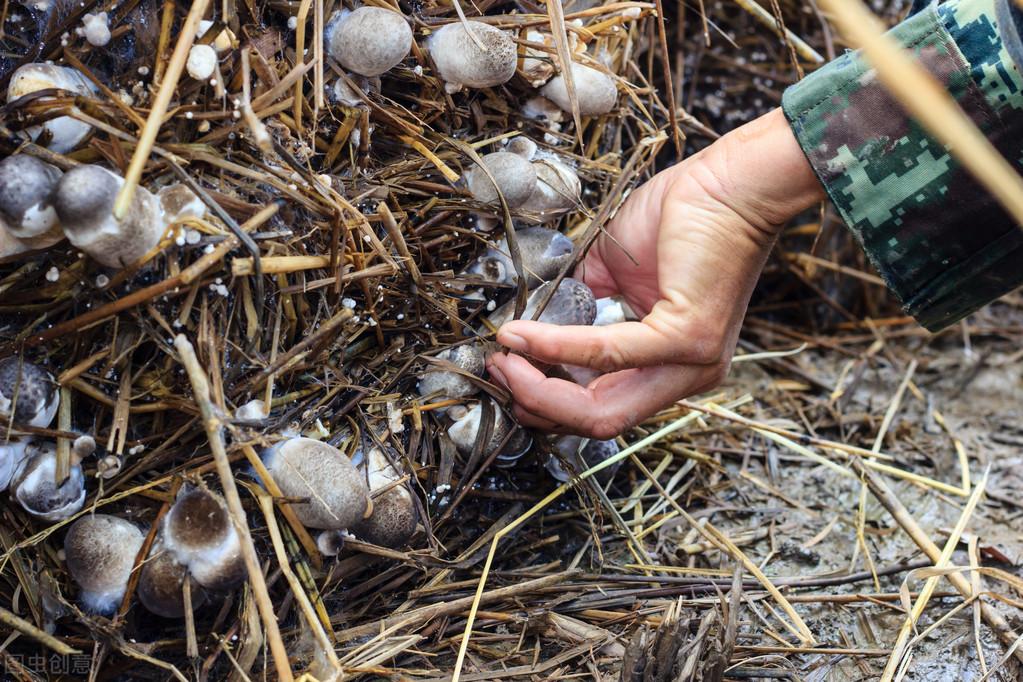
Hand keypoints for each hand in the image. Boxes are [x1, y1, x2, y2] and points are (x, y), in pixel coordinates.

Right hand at [486, 109, 824, 437]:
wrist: (734, 182)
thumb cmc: (683, 220)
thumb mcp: (614, 274)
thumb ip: (578, 309)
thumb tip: (531, 328)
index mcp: (670, 367)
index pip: (600, 409)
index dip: (546, 401)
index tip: (508, 369)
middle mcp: (684, 377)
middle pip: (597, 424)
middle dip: (536, 405)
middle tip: (500, 371)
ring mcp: (690, 363)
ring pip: (601, 409)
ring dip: (540, 387)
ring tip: (505, 358)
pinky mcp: (687, 336)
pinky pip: (609, 353)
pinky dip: (557, 348)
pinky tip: (524, 335)